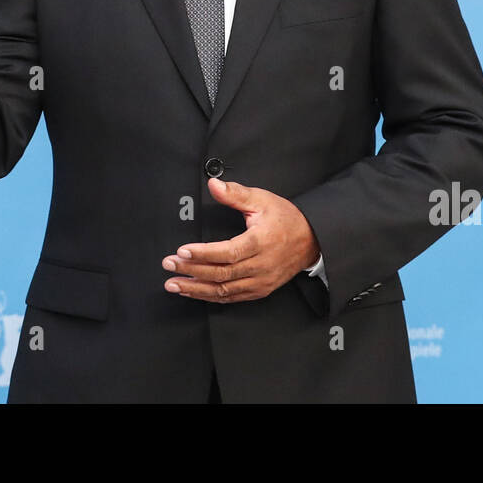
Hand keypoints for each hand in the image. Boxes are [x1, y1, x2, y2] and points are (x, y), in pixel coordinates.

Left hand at [162, 177, 319, 302]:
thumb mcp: (262, 199)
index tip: (182, 251)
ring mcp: (260, 281)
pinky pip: (232, 297)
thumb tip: (213, 185)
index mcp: (260, 242)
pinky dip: (210, 296)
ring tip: (174, 284)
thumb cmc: (286, 219)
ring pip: (224, 290)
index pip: (228, 252)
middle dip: (192, 271)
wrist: (312, 240)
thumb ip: (235, 193)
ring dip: (196, 289)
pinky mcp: (260, 290)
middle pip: (222, 273)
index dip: (203, 254)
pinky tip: (194, 291)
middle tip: (170, 265)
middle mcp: (260, 266)